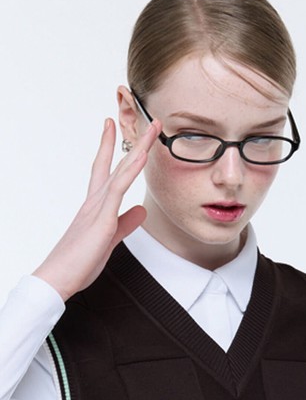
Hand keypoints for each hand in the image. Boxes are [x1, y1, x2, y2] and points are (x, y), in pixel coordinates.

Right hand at [32, 117, 160, 301]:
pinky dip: (130, 172)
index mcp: (95, 206)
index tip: (114, 128)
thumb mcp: (109, 239)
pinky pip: (118, 189)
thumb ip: (125, 223)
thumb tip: (140, 210)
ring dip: (139, 149)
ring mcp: (97, 207)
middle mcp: (95, 201)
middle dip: (134, 142)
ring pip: (120, 170)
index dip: (111, 149)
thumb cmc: (78, 262)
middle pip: (116, 163)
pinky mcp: (101, 219)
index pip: (106, 170)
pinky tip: (141, 157)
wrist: (58, 277)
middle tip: (148, 121)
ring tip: (152, 129)